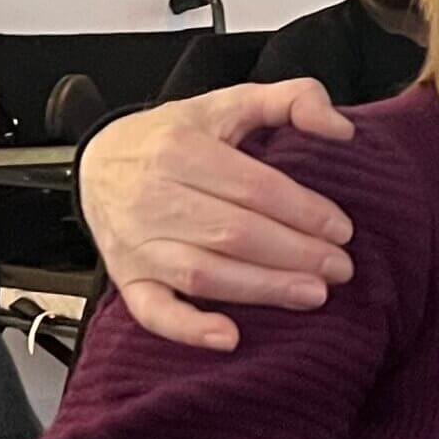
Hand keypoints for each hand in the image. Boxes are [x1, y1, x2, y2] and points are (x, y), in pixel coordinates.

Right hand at [77, 80, 356, 348]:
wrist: (97, 162)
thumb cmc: (174, 136)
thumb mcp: (227, 103)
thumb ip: (290, 100)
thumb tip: (341, 127)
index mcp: (179, 149)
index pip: (251, 186)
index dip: (302, 210)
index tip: (342, 229)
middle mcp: (152, 197)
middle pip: (233, 232)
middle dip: (294, 253)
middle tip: (340, 267)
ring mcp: (137, 243)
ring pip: (204, 273)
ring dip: (262, 288)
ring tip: (313, 294)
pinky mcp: (127, 278)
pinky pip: (153, 311)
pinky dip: (189, 328)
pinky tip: (229, 338)